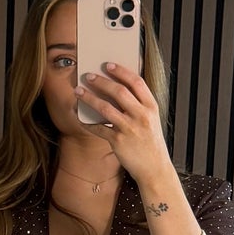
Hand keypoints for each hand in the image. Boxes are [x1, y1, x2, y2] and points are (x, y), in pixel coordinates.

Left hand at [75, 60, 171, 185]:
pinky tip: (80, 117)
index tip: (108, 65)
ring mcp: (130, 129)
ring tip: (78, 91)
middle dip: (101, 82)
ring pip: (106, 108)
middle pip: (119, 92)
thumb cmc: (150, 142)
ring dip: (89, 98)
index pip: (137, 82)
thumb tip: (118, 87)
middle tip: (88, 76)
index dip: (121, 71)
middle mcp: (142, 116)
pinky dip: (88, 122)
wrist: (155, 169)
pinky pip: (99, 128)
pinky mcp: (119, 142)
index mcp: (151, 107)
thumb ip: (139, 104)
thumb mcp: (151, 120)